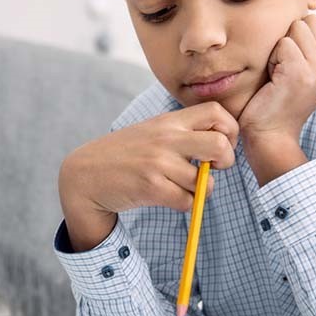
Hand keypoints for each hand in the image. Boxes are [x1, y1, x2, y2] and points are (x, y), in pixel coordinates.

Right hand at [59, 101, 238, 217]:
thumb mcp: (152, 131)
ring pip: (205, 182)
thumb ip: (182, 132)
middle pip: (220, 145)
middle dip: (226, 161)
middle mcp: (166, 138)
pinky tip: (170, 196)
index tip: (221, 144)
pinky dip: (185, 203)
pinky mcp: (151, 187)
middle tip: (214, 168)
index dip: (229, 130)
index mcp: (169, 121)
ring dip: (201, 189)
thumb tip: (222, 143)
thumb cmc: (125, 154)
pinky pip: (188, 201)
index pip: (216, 112)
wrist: (86, 174)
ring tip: (183, 186)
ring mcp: (158, 163)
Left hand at [238, 15, 315, 142]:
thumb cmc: (277, 103)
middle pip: (311, 20)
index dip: (303, 35)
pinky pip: (283, 43)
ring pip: (297, 28)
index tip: (293, 61)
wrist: (270, 137)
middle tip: (283, 68)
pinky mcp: (300, 73)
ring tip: (278, 73)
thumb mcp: (303, 73)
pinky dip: (272, 58)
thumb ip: (312, 48)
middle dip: (291, 37)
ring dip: (280, 47)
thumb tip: (304, 17)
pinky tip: (273, 79)